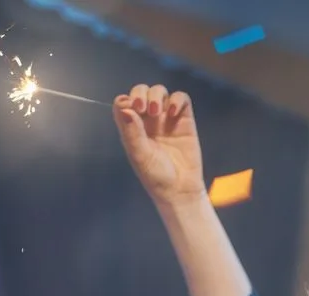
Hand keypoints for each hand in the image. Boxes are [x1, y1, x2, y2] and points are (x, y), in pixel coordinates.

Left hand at [114, 83, 204, 206]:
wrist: (180, 190)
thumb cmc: (157, 177)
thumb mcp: (140, 156)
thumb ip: (132, 133)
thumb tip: (125, 108)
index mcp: (132, 128)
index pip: (124, 103)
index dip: (126, 101)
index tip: (131, 111)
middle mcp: (148, 121)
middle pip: (141, 92)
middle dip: (140, 94)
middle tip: (143, 108)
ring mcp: (166, 119)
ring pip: (159, 92)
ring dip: (156, 95)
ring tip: (157, 111)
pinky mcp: (184, 120)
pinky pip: (181, 99)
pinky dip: (176, 100)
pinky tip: (172, 112)